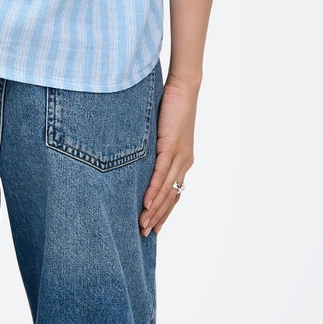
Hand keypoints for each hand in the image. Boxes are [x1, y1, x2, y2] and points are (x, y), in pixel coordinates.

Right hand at [140, 76, 196, 235]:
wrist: (184, 88)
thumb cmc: (171, 106)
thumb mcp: (160, 133)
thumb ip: (152, 148)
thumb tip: (137, 158)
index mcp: (183, 161)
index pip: (174, 192)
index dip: (165, 212)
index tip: (156, 227)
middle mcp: (184, 162)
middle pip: (171, 197)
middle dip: (159, 218)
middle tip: (146, 235)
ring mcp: (180, 156)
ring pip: (167, 190)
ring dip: (154, 210)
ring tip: (143, 226)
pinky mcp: (172, 147)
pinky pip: (162, 174)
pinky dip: (154, 191)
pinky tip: (147, 204)